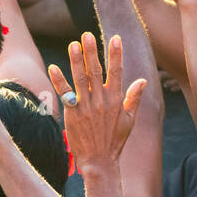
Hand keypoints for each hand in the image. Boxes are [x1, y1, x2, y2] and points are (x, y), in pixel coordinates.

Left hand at [47, 32, 146, 173]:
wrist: (100, 161)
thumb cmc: (116, 140)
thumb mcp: (130, 119)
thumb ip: (134, 98)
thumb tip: (142, 81)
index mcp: (116, 100)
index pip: (117, 72)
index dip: (116, 54)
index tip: (115, 38)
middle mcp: (101, 101)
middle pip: (96, 71)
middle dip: (92, 51)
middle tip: (87, 34)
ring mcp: (86, 107)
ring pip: (80, 79)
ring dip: (76, 61)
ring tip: (73, 44)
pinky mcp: (72, 114)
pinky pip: (65, 94)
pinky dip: (58, 80)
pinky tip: (53, 67)